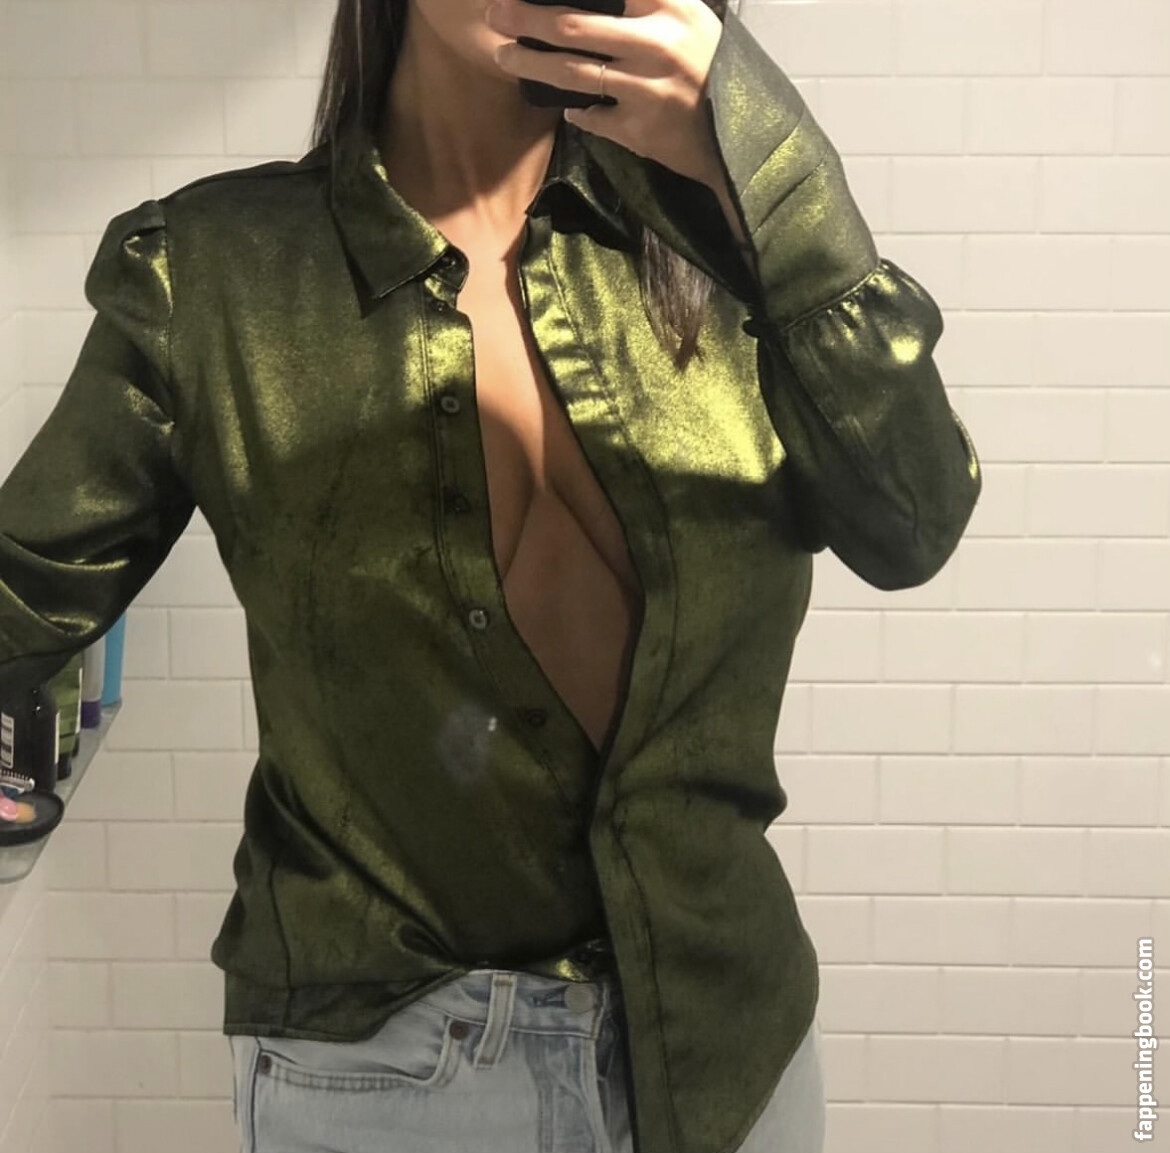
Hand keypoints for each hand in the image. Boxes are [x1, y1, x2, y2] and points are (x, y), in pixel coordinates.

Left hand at [486, 0, 727, 187]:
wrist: (739, 139)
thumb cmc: (713, 72)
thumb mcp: (691, 21)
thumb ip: (651, 2)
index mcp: (671, 9)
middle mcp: (656, 45)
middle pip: (575, 26)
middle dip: (528, 19)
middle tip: (496, 14)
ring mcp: (645, 90)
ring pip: (573, 73)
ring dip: (532, 64)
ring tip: (505, 56)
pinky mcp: (638, 130)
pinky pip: (592, 116)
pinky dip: (576, 112)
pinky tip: (566, 108)